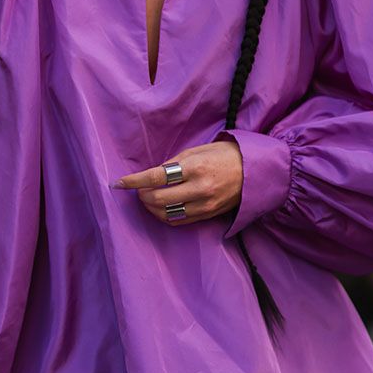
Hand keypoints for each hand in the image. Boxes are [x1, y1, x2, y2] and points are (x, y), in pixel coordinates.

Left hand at [111, 140, 242, 225]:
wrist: (255, 172)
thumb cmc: (224, 155)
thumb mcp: (197, 150)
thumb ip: (174, 163)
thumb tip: (152, 176)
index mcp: (195, 167)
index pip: (156, 177)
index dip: (133, 181)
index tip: (118, 183)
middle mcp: (199, 189)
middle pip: (157, 199)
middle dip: (141, 195)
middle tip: (136, 189)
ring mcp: (204, 205)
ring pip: (166, 214)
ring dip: (150, 208)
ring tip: (147, 198)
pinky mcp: (208, 216)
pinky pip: (179, 221)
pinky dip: (164, 215)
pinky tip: (161, 207)